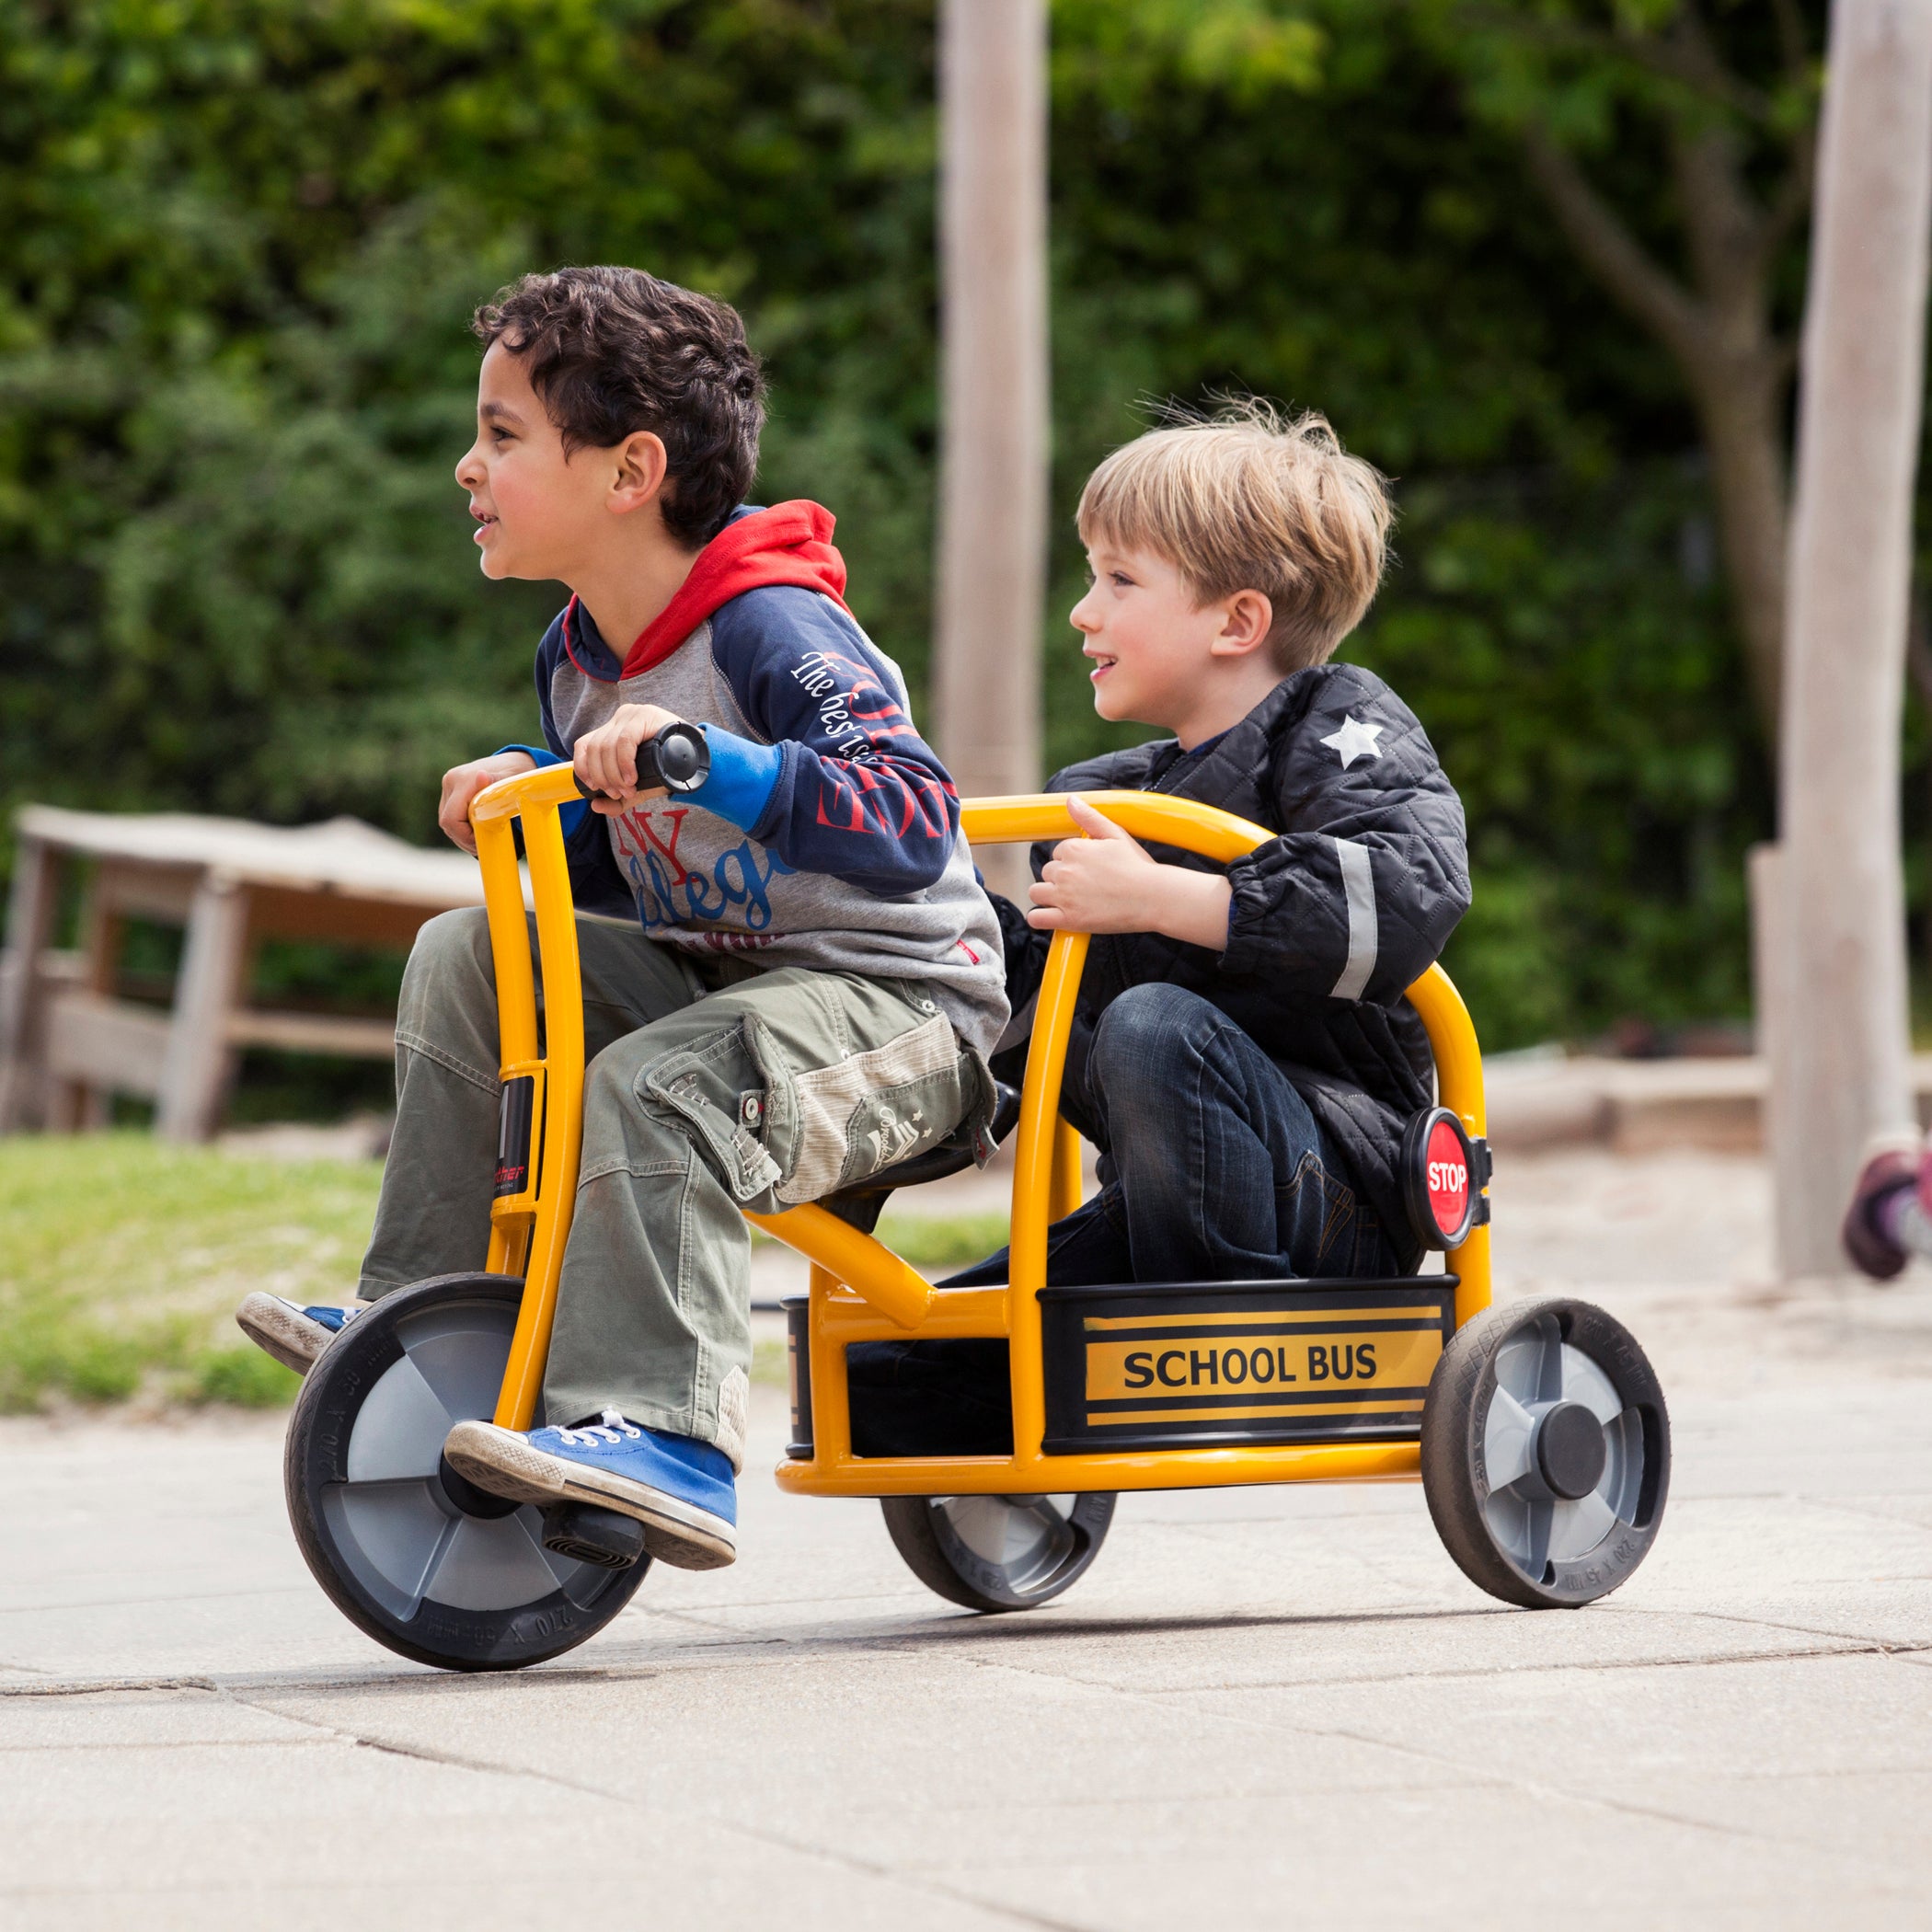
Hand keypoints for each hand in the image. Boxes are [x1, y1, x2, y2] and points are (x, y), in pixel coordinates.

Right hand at [438, 750, 537, 854]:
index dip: (465, 837)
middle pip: (447, 822)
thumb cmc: (518, 774)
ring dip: (463, 836)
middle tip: (483, 848)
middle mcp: (451, 781)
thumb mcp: (512, 780)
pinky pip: (451, 816)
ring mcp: (449, 786)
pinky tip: (478, 832)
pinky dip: (462, 828)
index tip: (482, 844)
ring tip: (483, 841)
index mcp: (462, 780)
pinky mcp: (451, 792)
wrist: (516, 761)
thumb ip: (496, 783)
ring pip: (447, 821)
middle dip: (464, 839)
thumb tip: (482, 776)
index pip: (452, 819)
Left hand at [574, 702, 684, 815]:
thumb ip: (617, 800)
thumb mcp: (638, 788)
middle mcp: (620, 718)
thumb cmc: (667, 770)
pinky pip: (624, 740)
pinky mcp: (645, 715)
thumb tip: (595, 805)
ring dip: (614, 773)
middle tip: (619, 793)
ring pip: (606, 746)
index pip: (584, 745)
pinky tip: (632, 777)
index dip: (584, 768)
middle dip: (603, 777)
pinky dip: (624, 763)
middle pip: (594, 748)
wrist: (697, 761)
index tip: (595, 788)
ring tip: (629, 789)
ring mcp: (632, 715)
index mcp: (612, 729)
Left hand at [1025, 796, 1232, 948]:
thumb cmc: (1138, 866)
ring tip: (1070, 901)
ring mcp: (1064, 896)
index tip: (1089, 870)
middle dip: (1061, 878)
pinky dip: (1040, 918)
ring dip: (1048, 896)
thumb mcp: (1116, 835)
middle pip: (1047, 872)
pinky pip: (1036, 918)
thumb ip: (1090, 817)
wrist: (1154, 898)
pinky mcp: (1067, 920)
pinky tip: (1053, 916)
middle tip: (1085, 886)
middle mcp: (1065, 871)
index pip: (1058, 852)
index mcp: (1074, 849)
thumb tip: (1071, 800)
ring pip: (1036, 892)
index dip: (1073, 861)